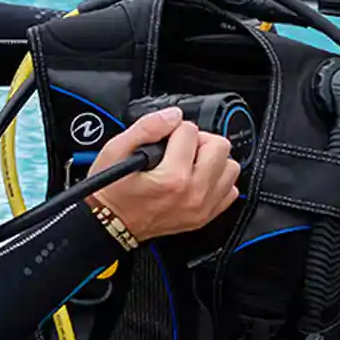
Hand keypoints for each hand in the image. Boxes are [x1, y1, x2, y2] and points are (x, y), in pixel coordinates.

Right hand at [88, 107, 240, 241]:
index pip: (190, 130)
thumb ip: (147, 127)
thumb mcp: (116, 150)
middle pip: (219, 147)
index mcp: (173, 177)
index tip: (162, 139)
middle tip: (180, 147)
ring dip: (212, 160)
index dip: (173, 129)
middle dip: (199, 140)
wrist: (110, 223)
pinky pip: (230, 191)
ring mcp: (202, 207)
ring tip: (190, 162)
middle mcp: (193, 194)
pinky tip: (199, 178)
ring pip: (230, 167)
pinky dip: (218, 180)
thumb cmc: (111, 190)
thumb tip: (173, 116)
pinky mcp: (205, 216)